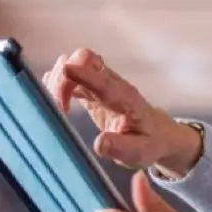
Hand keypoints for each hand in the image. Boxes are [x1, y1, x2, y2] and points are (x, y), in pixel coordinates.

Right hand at [43, 48, 201, 173]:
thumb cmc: (148, 142)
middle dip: (66, 76)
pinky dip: (57, 83)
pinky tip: (55, 102)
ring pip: (76, 63)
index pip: (104, 82)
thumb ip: (120, 148)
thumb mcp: (139, 152)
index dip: (85, 74)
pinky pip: (71, 75)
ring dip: (59, 80)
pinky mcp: (91, 89)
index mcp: (126, 99)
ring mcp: (101, 83)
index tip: (66, 71)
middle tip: (58, 107)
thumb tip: (99, 143)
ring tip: (57, 108)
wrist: (156, 133)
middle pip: (86, 59)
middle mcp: (113, 84)